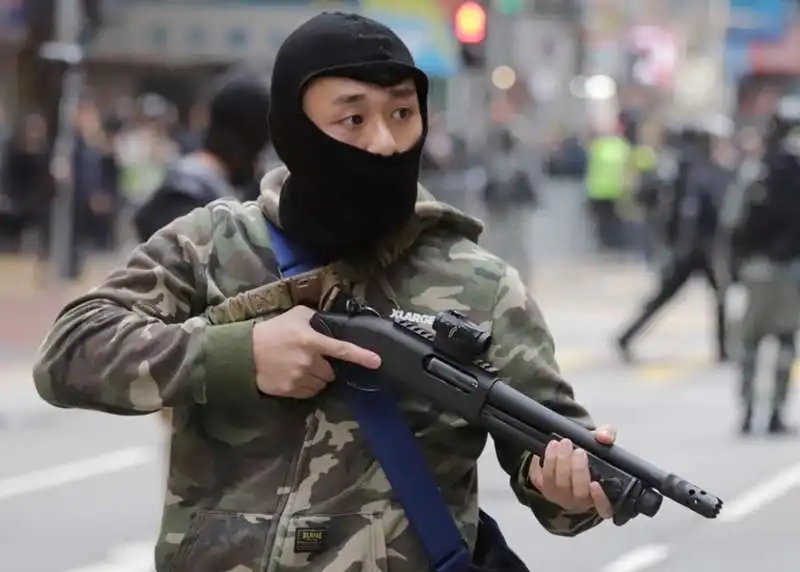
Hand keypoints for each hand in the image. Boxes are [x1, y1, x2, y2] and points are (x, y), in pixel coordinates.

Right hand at [252, 306, 380, 398]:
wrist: (245, 353)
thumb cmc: (272, 331)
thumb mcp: (295, 315)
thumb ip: (316, 318)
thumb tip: (331, 324)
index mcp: (312, 341)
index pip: (342, 349)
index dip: (361, 356)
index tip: (377, 361)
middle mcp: (308, 361)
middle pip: (331, 371)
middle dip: (326, 366)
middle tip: (312, 359)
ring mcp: (299, 377)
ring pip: (322, 384)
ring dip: (317, 377)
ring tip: (301, 367)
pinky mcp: (290, 390)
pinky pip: (309, 393)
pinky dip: (306, 386)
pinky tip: (294, 376)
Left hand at [528, 425, 615, 518]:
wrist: (570, 455)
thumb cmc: (590, 455)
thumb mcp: (602, 442)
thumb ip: (608, 435)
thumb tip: (604, 437)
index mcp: (600, 496)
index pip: (604, 508)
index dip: (600, 499)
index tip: (595, 484)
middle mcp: (580, 501)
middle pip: (577, 493)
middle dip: (576, 470)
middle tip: (577, 450)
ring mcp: (559, 497)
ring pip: (555, 484)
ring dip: (556, 462)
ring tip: (559, 444)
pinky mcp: (543, 488)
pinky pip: (538, 478)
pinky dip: (540, 463)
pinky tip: (548, 449)